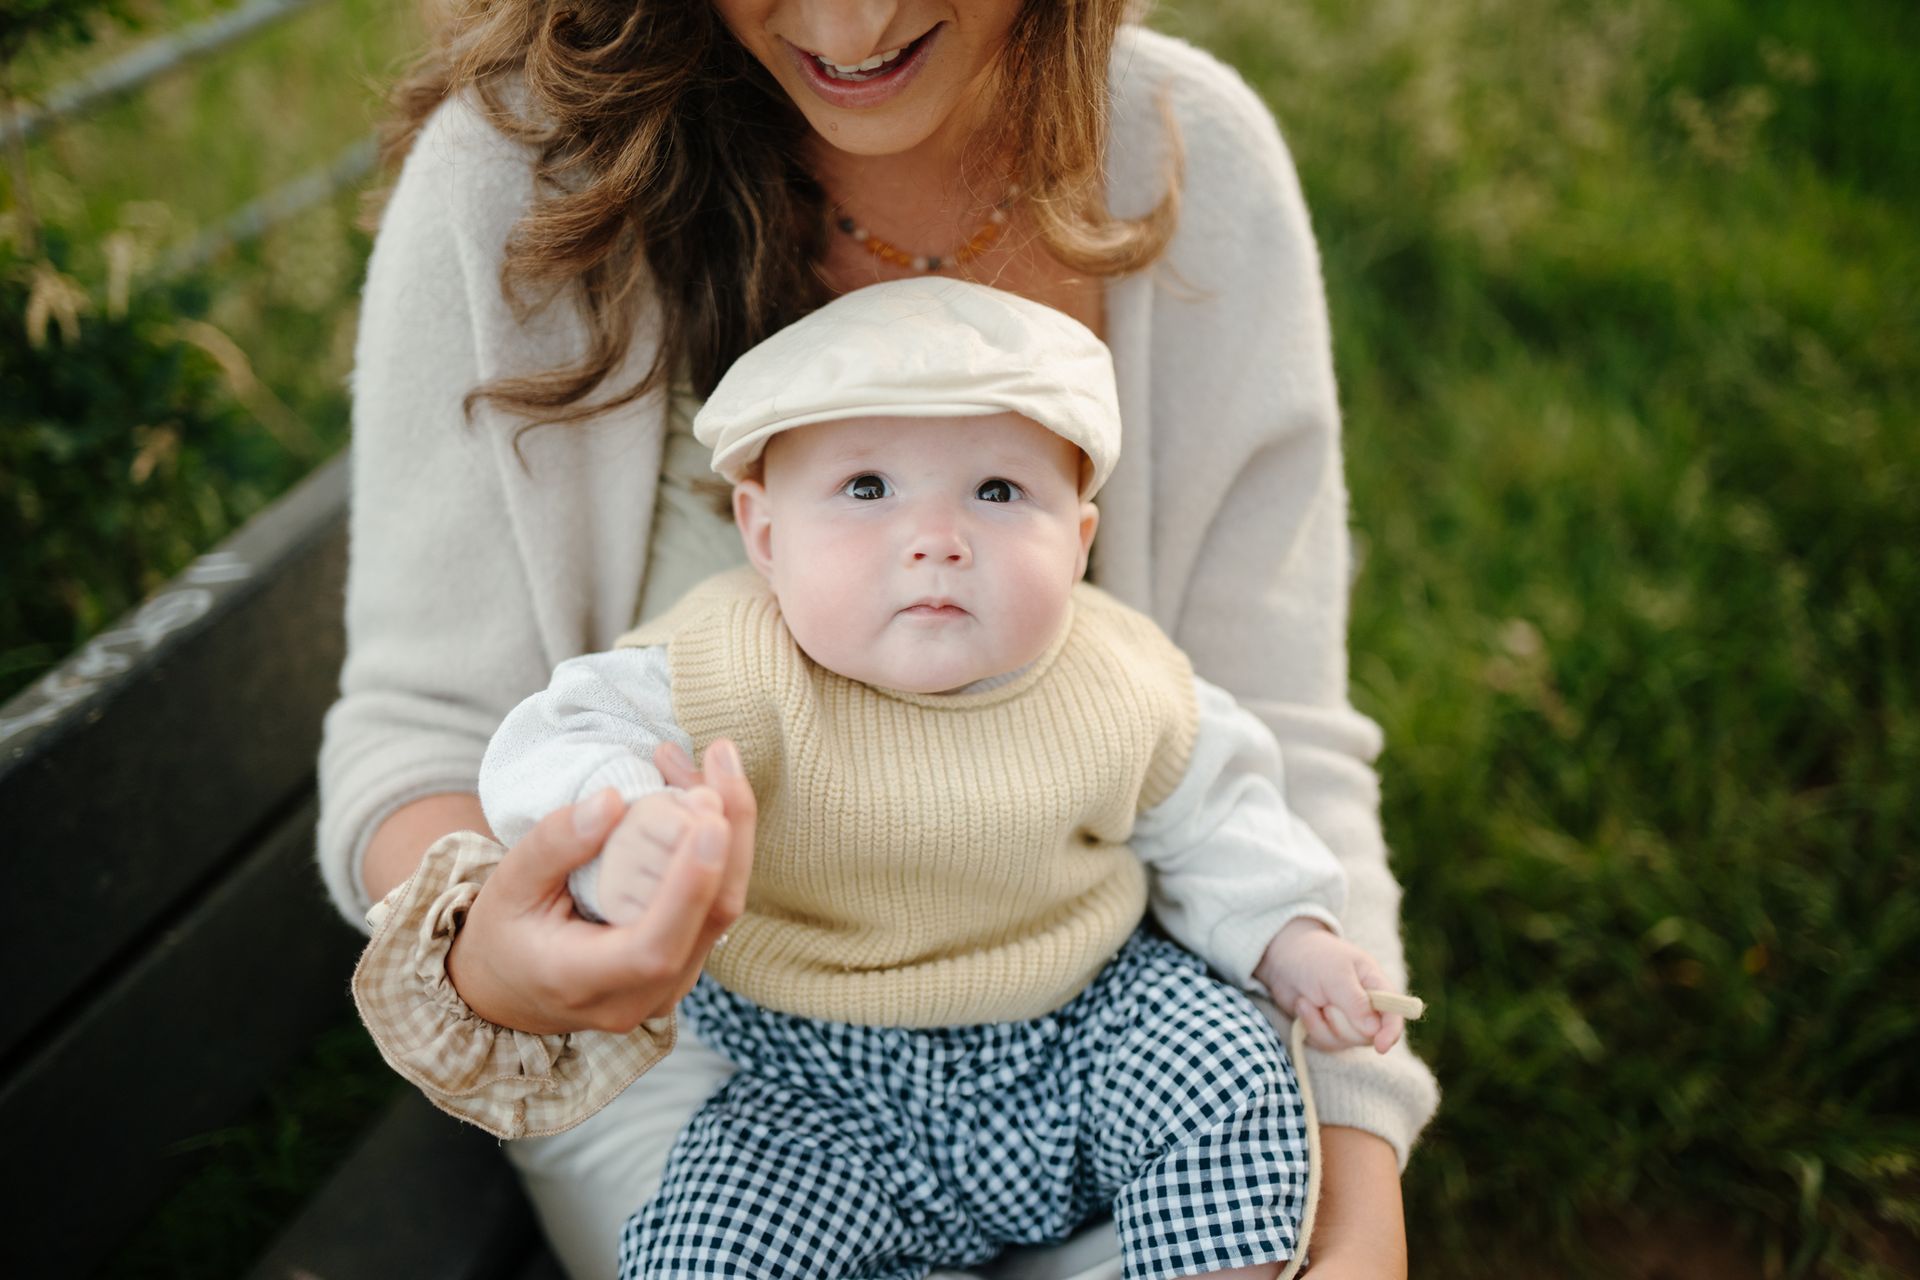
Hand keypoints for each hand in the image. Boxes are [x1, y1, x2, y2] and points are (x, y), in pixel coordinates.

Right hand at [448, 738, 755, 1034]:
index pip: (655, 948)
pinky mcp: (687, 962)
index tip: (710, 822)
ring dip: (730, 829)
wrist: (511, 986)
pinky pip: (716, 903)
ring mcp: (671, 985)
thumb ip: (556, 844)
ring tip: (714, 762)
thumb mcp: (510, 885)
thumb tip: (613, 800)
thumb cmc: (506, 933)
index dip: (690, 887)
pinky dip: (719, 846)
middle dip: (729, 832)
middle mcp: (641, 996)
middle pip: (710, 918)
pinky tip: (704, 794)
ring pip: (723, 906)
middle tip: (719, 759)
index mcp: (584, 982)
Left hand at [1254, 918, 1403, 1054]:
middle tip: (1326, 1003)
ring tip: (1309, 999)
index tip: (1381, 1047)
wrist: (1284, 957)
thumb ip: (1355, 1002)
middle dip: (1341, 1023)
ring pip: (1344, 1041)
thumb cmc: (1315, 958)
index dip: (1392, 1032)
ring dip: (1321, 1023)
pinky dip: (1311, 1026)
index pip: (1395, 1014)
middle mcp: (1366, 1006)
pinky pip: (1325, 1043)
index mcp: (1376, 985)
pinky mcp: (1328, 1029)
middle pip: (1367, 1036)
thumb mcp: (1335, 974)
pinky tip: (1303, 1006)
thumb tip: (1374, 1031)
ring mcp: (1347, 1020)